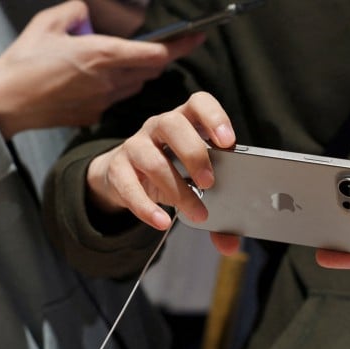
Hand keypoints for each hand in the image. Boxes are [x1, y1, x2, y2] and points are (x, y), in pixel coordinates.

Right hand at [0, 0, 203, 137]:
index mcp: (101, 55)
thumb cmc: (22, 63)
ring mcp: (103, 101)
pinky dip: (117, 87)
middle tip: (161, 46)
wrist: (5, 104)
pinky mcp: (93, 115)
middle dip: (159, 58)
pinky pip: (116, 99)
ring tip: (121, 60)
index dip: (180, 46)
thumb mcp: (47, 24)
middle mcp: (108, 81)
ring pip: (135, 85)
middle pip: (151, 70)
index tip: (197, 37)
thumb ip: (75, 13)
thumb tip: (87, 12)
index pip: (155, 53)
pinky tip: (98, 79)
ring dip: (137, 73)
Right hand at [85, 91, 236, 233]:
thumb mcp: (195, 185)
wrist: (123, 178)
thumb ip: (216, 212)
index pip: (198, 103)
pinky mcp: (118, 169)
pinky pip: (128, 186)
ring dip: (177, 189)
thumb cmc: (170, 173)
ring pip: (153, 160)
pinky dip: (146, 207)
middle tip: (210, 183)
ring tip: (197, 213)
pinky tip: (162, 222)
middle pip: (173, 124)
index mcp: (185, 121)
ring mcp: (135, 145)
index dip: (213, 117)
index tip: (228, 141)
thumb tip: (231, 245)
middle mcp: (158, 126)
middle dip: (194, 153)